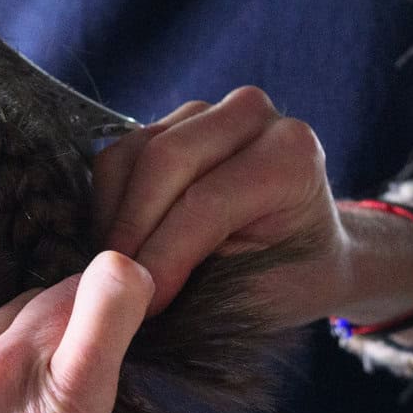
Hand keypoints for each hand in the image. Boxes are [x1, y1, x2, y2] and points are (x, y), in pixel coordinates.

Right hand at [93, 87, 345, 320]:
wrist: (303, 253)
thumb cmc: (288, 279)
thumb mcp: (259, 293)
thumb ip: (201, 284)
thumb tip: (134, 290)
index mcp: (292, 155)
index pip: (207, 200)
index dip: (165, 254)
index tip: (143, 303)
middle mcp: (253, 115)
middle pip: (164, 159)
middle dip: (132, 229)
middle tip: (121, 282)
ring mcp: (207, 109)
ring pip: (131, 153)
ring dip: (115, 216)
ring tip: (123, 266)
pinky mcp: (169, 120)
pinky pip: (118, 155)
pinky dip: (109, 202)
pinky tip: (124, 241)